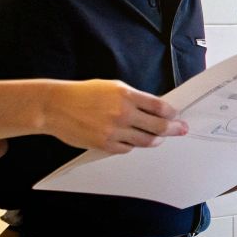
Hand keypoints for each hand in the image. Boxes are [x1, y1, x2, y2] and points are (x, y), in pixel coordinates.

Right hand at [45, 79, 186, 152]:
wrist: (56, 106)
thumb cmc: (82, 94)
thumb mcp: (111, 87)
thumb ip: (133, 98)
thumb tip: (153, 108)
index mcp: (125, 95)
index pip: (159, 106)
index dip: (172, 113)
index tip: (176, 116)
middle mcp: (122, 113)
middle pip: (158, 126)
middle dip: (173, 129)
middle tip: (181, 130)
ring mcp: (113, 131)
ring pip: (145, 141)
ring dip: (156, 140)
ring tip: (159, 138)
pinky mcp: (104, 144)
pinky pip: (127, 149)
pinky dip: (133, 145)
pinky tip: (133, 140)